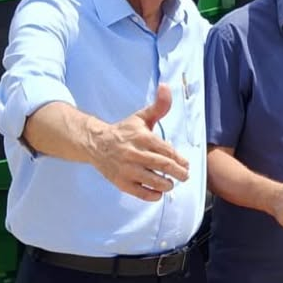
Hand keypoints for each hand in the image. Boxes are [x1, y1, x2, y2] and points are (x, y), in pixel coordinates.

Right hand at [91, 84, 189, 200]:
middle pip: (164, 166)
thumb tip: (166, 86)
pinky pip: (141, 193)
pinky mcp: (121, 183)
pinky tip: (158, 192)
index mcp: (142, 137)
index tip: (185, 164)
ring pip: (154, 181)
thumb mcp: (141, 117)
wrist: (96, 143)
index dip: (180, 159)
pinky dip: (153, 195)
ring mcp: (127, 170)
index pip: (168, 151)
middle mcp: (135, 154)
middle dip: (179, 173)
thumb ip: (158, 106)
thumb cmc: (124, 131)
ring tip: (171, 183)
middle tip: (184, 176)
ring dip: (167, 184)